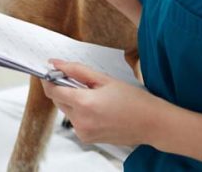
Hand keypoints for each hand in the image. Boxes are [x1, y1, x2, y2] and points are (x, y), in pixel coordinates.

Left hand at [41, 60, 163, 146]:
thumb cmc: (133, 100)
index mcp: (84, 103)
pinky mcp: (87, 138)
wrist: (152, 124)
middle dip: (62, 88)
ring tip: (94, 96)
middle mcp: (80, 121)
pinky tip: (98, 108)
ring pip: (66, 110)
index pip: (53, 90)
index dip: (49, 79)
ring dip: (72, 101)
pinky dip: (80, 112)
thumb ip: (77, 70)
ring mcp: (83, 132)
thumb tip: (56, 64)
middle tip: (79, 81)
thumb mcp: (104, 79)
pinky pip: (75, 121)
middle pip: (58, 100)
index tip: (50, 72)